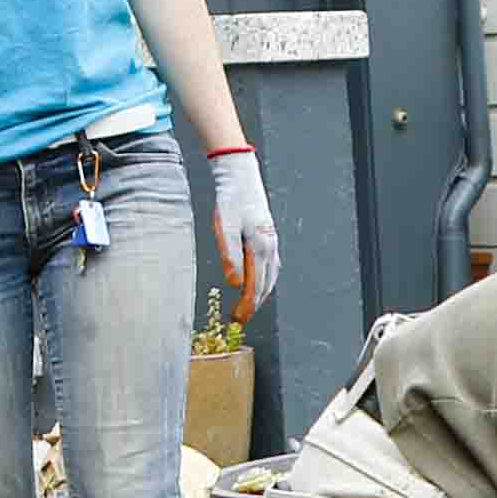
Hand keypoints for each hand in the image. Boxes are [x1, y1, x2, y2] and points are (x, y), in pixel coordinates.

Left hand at [206, 147, 277, 320]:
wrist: (241, 176)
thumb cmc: (231, 200)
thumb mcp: (224, 228)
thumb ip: (230, 256)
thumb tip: (234, 284)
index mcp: (260, 248)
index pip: (255, 286)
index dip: (246, 306)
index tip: (237, 320)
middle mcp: (270, 248)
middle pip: (264, 285)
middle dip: (253, 304)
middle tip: (240, 320)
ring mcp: (272, 242)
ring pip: (270, 277)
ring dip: (260, 294)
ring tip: (248, 306)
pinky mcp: (268, 237)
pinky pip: (270, 266)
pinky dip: (264, 280)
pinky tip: (257, 282)